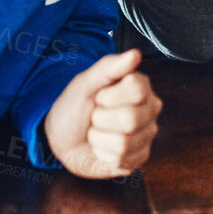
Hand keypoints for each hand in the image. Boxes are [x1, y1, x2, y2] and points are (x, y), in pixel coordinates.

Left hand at [42, 49, 161, 177]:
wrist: (63, 137)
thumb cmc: (75, 106)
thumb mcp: (85, 83)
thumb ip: (109, 67)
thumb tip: (135, 54)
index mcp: (140, 87)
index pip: (137, 89)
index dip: (109, 96)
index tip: (99, 97)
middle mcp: (149, 110)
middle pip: (130, 119)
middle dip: (100, 119)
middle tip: (95, 117)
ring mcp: (146, 135)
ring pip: (124, 143)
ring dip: (98, 138)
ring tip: (96, 132)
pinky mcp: (139, 157)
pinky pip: (121, 160)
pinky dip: (102, 153)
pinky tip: (101, 147)